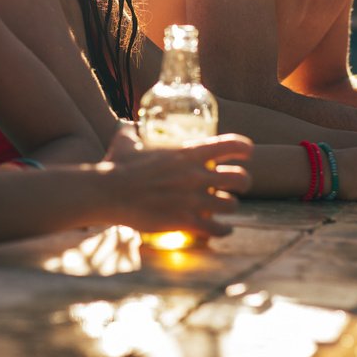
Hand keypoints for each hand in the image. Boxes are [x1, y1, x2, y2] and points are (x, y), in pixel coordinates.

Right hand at [104, 127, 252, 236]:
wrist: (109, 193)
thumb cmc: (117, 165)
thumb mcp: (126, 141)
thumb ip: (131, 131)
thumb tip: (126, 126)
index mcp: (188, 152)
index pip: (232, 144)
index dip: (245, 148)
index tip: (247, 153)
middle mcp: (197, 175)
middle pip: (241, 178)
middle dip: (244, 182)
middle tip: (238, 185)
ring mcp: (193, 199)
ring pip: (231, 205)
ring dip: (231, 206)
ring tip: (226, 208)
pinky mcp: (185, 221)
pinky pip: (216, 229)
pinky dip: (223, 231)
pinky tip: (223, 230)